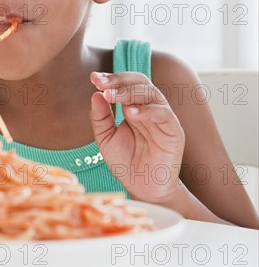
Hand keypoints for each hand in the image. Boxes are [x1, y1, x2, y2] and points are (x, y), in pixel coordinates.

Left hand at [89, 71, 184, 203]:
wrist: (143, 189)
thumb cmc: (125, 162)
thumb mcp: (106, 138)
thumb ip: (100, 118)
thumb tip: (95, 94)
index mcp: (133, 106)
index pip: (125, 83)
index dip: (110, 78)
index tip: (93, 78)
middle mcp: (149, 107)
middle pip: (139, 82)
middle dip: (118, 80)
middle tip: (101, 83)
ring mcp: (163, 118)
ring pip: (152, 93)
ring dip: (129, 92)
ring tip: (111, 95)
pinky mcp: (174, 131)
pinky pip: (164, 114)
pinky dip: (148, 111)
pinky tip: (131, 113)